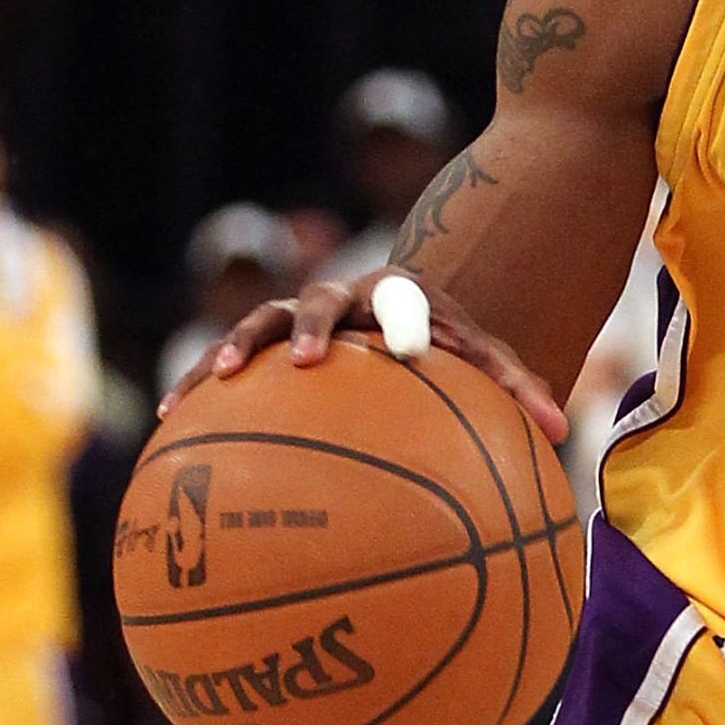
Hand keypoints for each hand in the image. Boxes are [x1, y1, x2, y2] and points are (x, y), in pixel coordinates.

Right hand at [156, 267, 567, 442]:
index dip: (406, 321)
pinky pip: (224, 359)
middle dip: (311, 325)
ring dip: (238, 345)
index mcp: (400, 296)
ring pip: (260, 318)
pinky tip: (165, 418)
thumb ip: (516, 389)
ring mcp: (298, 316)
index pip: (405, 301)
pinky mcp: (262, 344)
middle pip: (319, 299)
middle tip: (304, 360)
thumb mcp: (483, 363)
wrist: (402, 310)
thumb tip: (559, 428)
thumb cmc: (447, 350)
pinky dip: (197, 381)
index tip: (407, 349)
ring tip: (215, 379)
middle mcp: (344, 297)